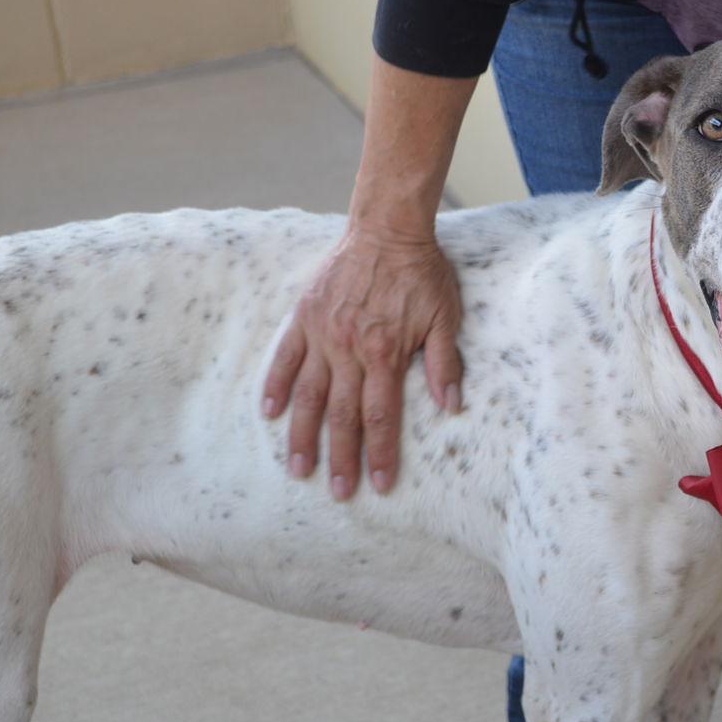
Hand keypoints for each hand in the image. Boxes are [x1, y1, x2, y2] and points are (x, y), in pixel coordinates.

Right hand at [262, 228, 462, 498]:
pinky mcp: (304, 316)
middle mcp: (349, 348)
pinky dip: (275, 385)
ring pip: (308, 394)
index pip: (381, 416)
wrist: (387, 228)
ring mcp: (322, 333)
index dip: (379, 453)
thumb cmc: (422, 274)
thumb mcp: (445, 317)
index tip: (378, 484)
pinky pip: (285, 357)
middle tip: (338, 492)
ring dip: (302, 434)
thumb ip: (444, 363)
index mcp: (385, 353)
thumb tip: (451, 406)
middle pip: (342, 414)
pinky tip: (269, 413)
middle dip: (341, 457)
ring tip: (298, 467)